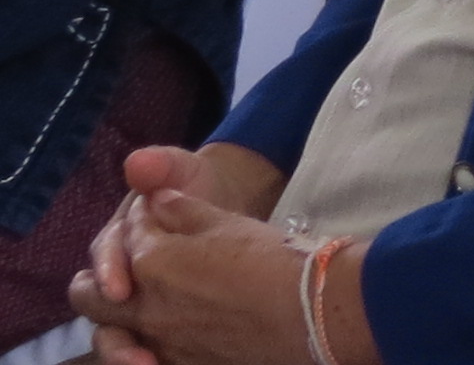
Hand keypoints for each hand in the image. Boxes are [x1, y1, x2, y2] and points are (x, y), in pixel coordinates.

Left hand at [76, 154, 319, 364]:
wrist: (309, 311)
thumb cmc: (272, 259)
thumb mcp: (230, 222)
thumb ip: (185, 210)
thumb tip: (160, 200)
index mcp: (154, 262)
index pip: (132, 234)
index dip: (143, 219)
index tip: (156, 213)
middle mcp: (144, 307)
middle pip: (89, 296)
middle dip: (95, 279)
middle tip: (109, 276)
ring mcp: (158, 342)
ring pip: (107, 337)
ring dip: (109, 322)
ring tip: (122, 312)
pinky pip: (141, 359)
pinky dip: (137, 351)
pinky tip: (148, 346)